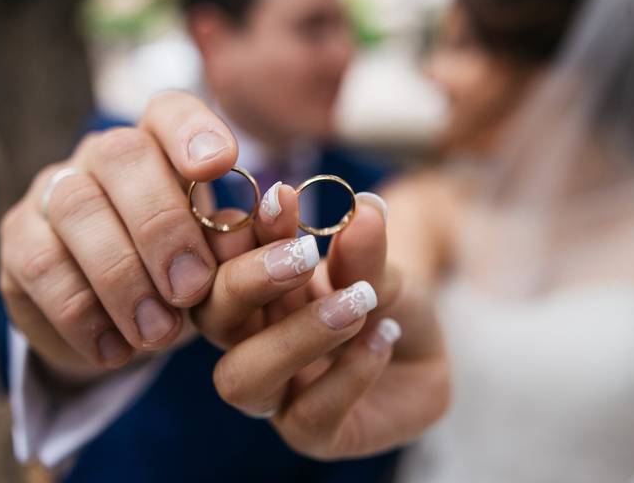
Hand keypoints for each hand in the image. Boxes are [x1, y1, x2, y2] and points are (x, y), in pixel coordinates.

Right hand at [0, 91, 239, 380]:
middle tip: (191, 289)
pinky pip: (41, 266)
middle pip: (123, 156)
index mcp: (160, 145)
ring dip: (122, 278)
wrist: (115, 328)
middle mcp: (102, 156)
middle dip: (162, 225)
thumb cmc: (181, 279)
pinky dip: (82, 314)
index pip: (169, 110)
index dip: (193, 130)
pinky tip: (115, 350)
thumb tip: (280, 219)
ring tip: (157, 333)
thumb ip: (243, 243)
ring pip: (77, 209)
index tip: (221, 165)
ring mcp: (53, 192)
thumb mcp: (219, 266)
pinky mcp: (18, 241)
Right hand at [191, 189, 450, 458]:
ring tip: (355, 302)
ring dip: (296, 335)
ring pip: (242, 378)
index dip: (234, 233)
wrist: (422, 349)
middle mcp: (248, 342)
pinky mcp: (312, 434)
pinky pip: (310, 414)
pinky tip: (385, 334)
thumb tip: (364, 209)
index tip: (279, 198)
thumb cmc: (383, 296)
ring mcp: (276, 393)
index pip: (214, 262)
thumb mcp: (379, 263)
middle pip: (210, 318)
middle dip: (249, 279)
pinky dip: (350, 371)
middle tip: (305, 253)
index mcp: (248, 291)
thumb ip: (364, 246)